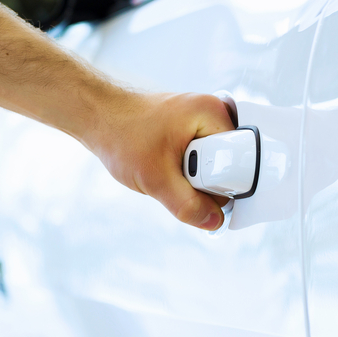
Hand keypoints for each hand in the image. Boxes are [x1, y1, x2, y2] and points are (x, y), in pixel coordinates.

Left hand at [82, 92, 235, 229]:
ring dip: (190, 180)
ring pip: (212, 169)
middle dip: (203, 182)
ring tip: (162, 167)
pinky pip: (200, 164)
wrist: (96, 117)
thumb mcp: (155, 177)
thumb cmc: (121, 134)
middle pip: (228, 166)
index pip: (241, 159)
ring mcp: (202, 125)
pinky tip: (163, 167)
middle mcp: (213, 116)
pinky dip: (183, 173)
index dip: (223, 182)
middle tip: (172, 175)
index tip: (197, 185)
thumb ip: (187, 204)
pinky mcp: (191, 135)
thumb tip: (214, 222)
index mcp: (213, 114)